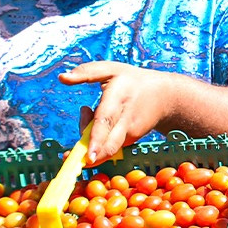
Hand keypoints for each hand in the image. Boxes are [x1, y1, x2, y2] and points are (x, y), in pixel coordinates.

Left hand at [60, 61, 176, 164]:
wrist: (165, 96)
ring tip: (87, 111)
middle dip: (91, 156)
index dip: (96, 139)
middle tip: (68, 158)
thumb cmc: (133, 80)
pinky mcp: (130, 141)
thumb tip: (62, 77)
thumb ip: (86, 72)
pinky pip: (109, 146)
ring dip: (89, 141)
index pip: (106, 120)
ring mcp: (130, 132)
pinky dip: (96, 141)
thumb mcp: (111, 69)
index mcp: (119, 97)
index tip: (88, 156)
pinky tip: (95, 121)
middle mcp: (126, 118)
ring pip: (106, 147)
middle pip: (109, 144)